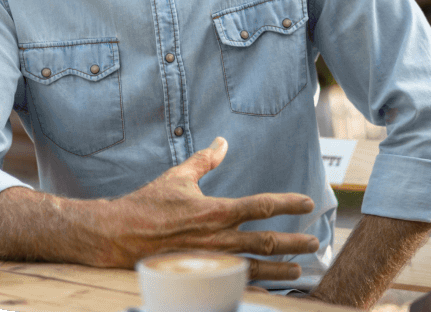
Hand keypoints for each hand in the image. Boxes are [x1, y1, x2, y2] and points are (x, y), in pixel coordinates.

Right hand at [103, 137, 318, 280]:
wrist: (115, 236)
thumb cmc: (147, 205)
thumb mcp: (178, 177)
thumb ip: (205, 160)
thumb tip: (222, 141)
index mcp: (215, 210)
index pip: (261, 205)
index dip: (288, 204)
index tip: (308, 204)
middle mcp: (217, 238)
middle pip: (266, 242)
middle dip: (294, 244)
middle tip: (314, 243)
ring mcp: (209, 261)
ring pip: (254, 268)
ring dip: (280, 270)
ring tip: (299, 272)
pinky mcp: (198, 276)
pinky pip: (231, 285)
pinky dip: (253, 286)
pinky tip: (267, 288)